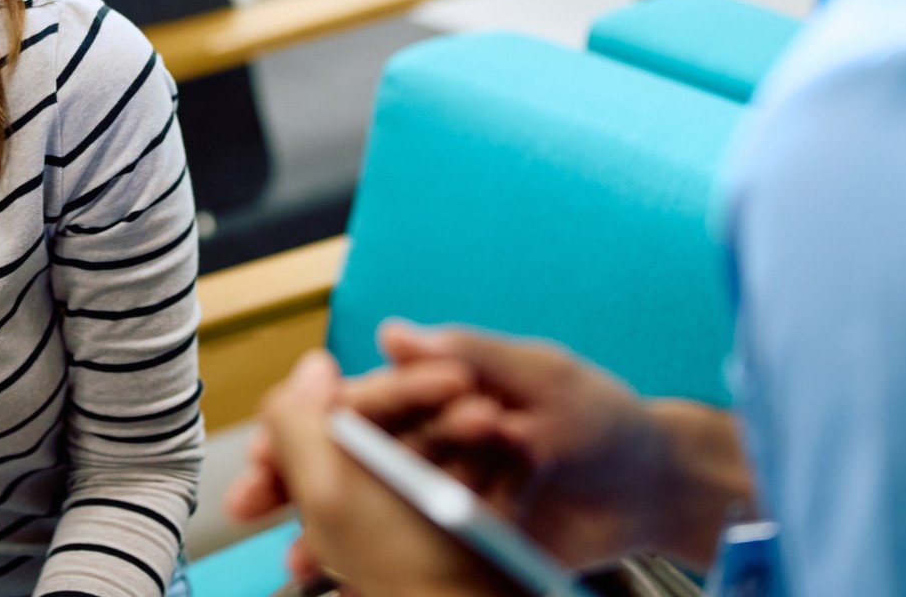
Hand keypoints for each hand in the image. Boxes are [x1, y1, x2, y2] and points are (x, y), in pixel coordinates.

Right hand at [227, 325, 747, 574]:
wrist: (655, 489)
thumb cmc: (603, 416)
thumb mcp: (540, 373)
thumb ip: (470, 351)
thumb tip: (395, 333)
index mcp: (438, 397)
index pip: (354, 406)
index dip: (304, 422)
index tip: (267, 441)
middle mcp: (433, 445)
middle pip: (343, 461)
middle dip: (291, 478)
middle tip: (250, 500)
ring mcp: (444, 498)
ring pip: (363, 513)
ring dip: (320, 530)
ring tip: (296, 553)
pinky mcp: (464, 544)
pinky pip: (403, 557)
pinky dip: (365, 567)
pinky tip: (338, 578)